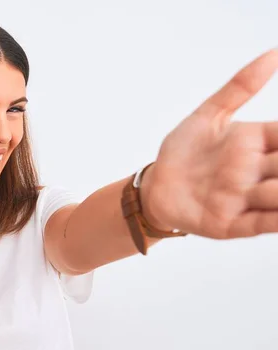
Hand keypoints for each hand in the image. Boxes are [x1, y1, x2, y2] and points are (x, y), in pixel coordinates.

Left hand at [141, 48, 277, 238]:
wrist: (155, 186)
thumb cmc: (183, 151)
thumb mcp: (207, 116)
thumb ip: (238, 88)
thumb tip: (272, 54)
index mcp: (256, 143)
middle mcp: (257, 171)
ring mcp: (246, 198)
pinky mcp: (232, 223)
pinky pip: (263, 223)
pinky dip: (277, 219)